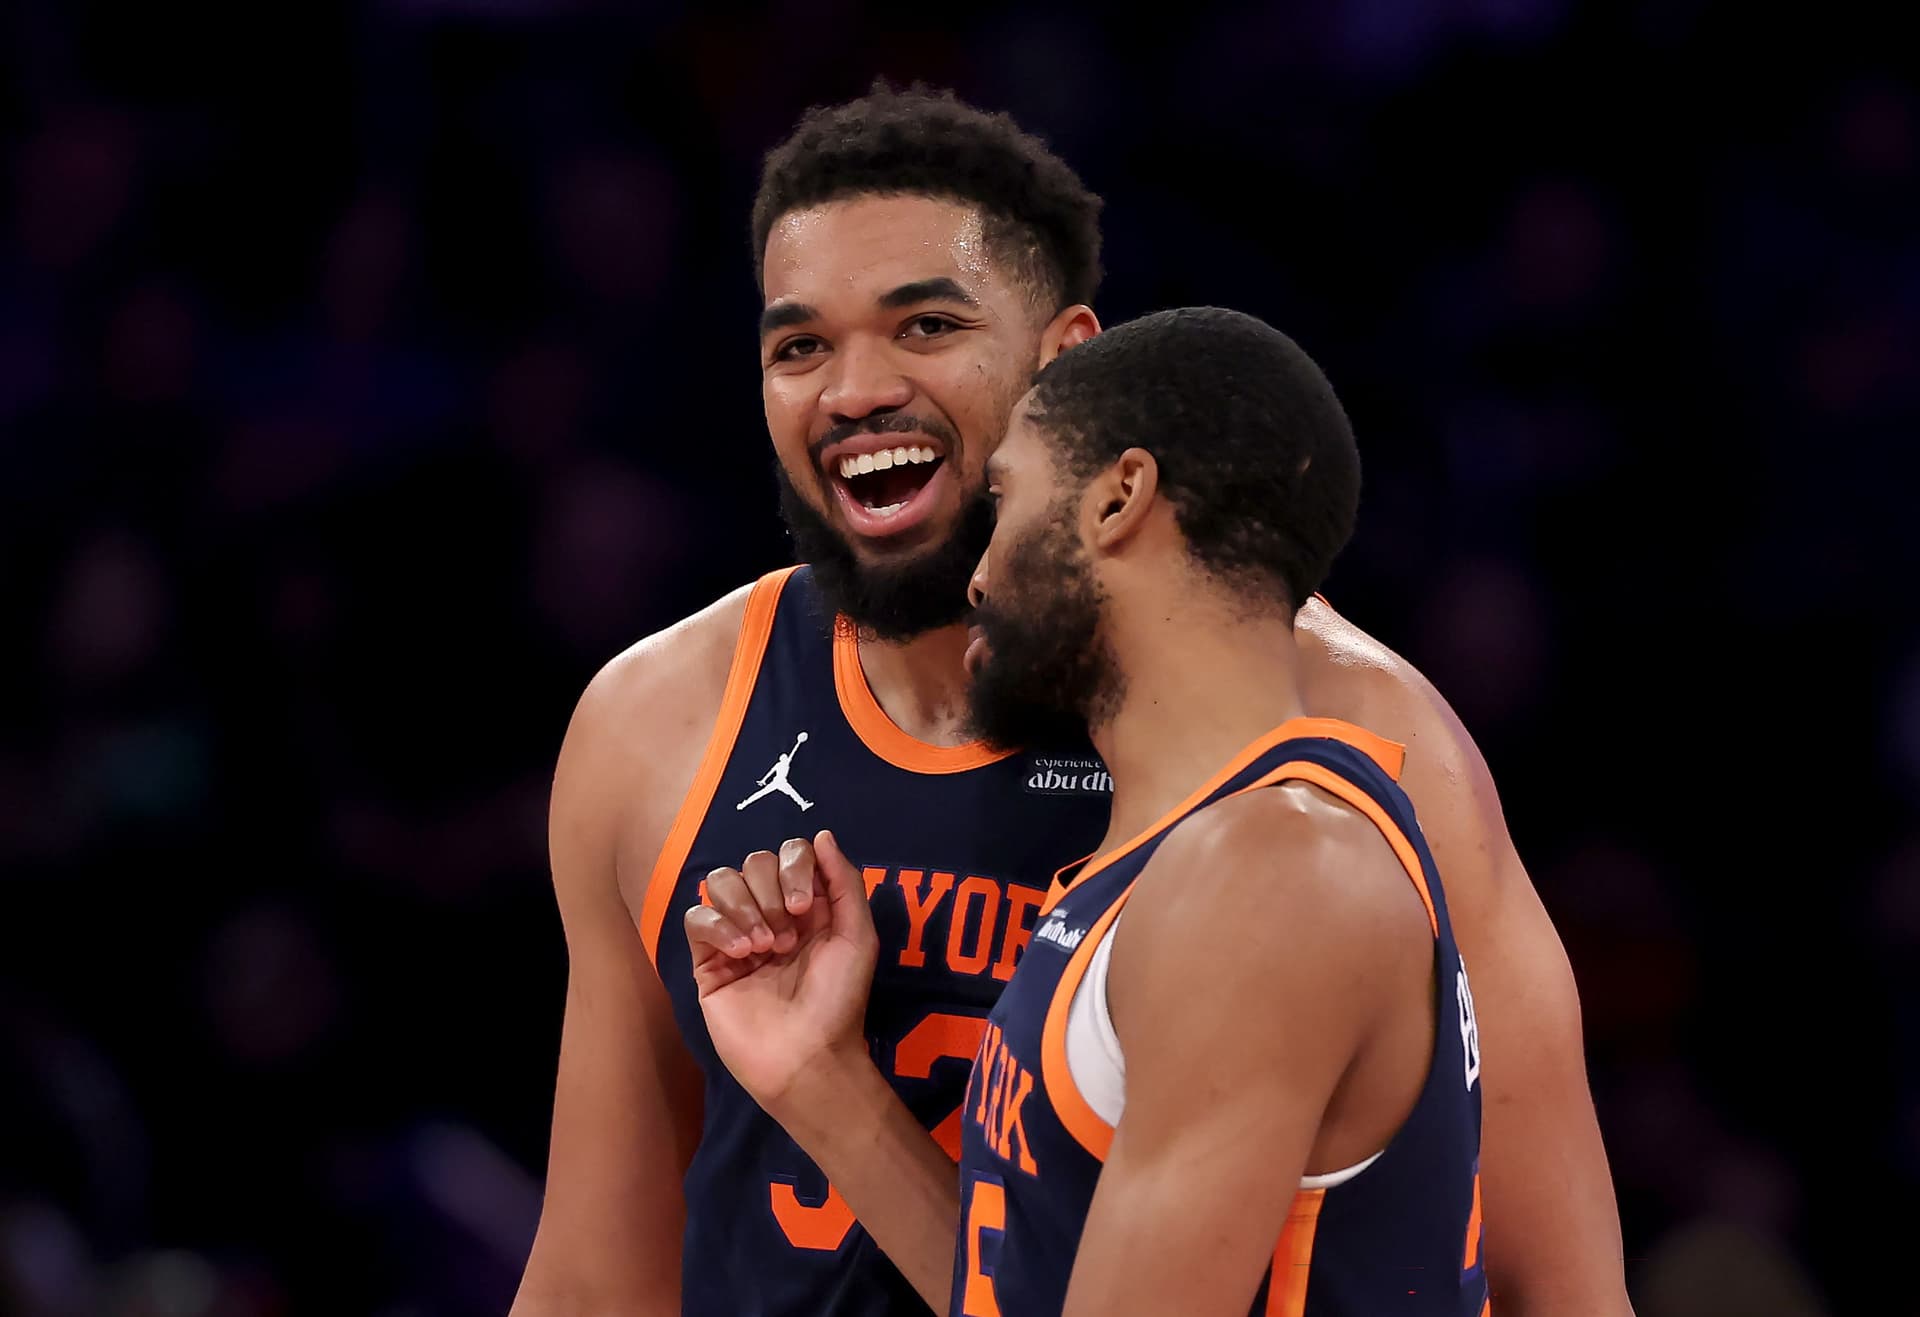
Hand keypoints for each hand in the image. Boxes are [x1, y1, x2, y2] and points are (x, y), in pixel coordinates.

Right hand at [683, 830, 877, 1108]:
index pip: (789, 853)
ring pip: (721, 881)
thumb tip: (823, 835)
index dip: (793, 867)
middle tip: (785, 939)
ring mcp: (737, 936)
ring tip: (763, 949)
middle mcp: (771, 914)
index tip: (802, 907)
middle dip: (768, 892)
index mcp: (807, 906)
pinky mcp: (708, 961)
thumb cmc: (838, 1000)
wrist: (806, 1057)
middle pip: (753, 862)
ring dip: (744, 908)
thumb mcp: (858, 936)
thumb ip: (843, 881)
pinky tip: (741, 955)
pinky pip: (696, 917)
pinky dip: (718, 927)